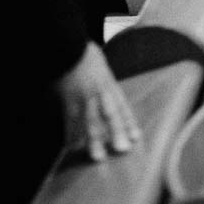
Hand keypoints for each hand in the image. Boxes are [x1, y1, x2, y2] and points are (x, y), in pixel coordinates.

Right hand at [54, 42, 140, 160]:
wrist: (67, 46)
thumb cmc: (82, 53)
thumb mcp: (99, 65)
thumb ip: (103, 81)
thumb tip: (108, 95)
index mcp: (108, 83)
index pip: (121, 105)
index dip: (128, 121)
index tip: (136, 137)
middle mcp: (99, 91)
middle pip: (110, 114)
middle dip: (117, 132)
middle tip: (123, 149)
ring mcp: (83, 96)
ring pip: (89, 120)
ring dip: (93, 140)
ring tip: (97, 157)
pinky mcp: (67, 99)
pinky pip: (70, 119)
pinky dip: (71, 134)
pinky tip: (72, 147)